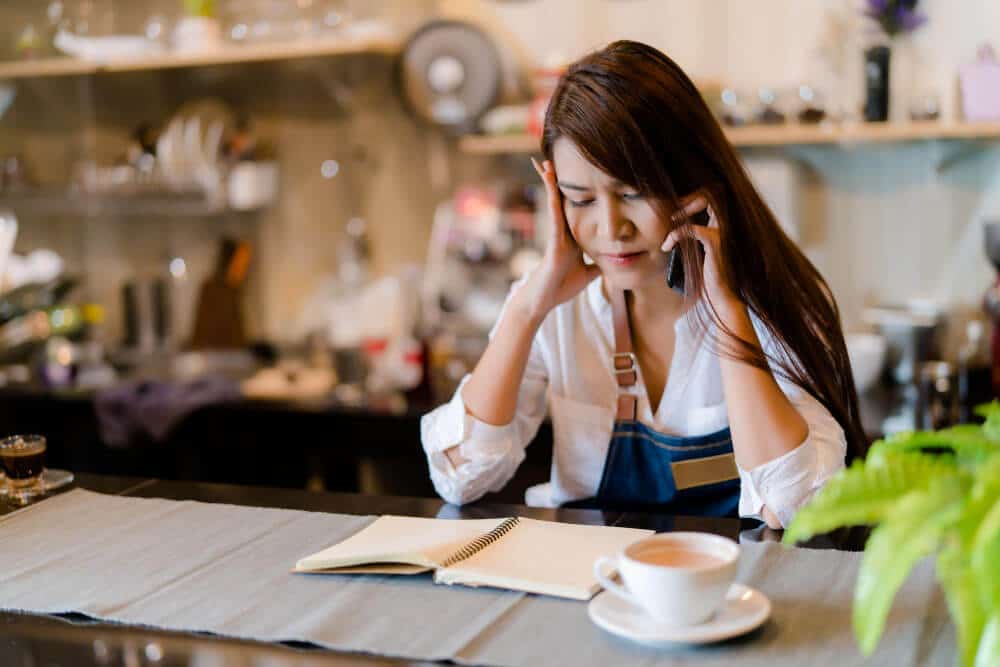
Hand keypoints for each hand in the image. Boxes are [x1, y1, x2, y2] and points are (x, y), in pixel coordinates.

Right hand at [513, 158, 600, 325]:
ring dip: (550, 183)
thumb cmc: (561, 287)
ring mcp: (556, 235)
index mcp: (571, 236)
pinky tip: (550, 184)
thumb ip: (599, 263)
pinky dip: (553, 199)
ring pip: (554, 203)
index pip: (576, 207)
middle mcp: (562, 231)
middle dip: (558, 180)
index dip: (576, 190)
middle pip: (561, 200)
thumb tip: (616, 259)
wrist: (544, 301)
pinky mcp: (554, 243)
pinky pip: (554, 216)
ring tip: (547, 162)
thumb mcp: (589, 273)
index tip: (578, 172)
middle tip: (554, 156)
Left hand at [660, 191, 740, 313]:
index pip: (710, 199)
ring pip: (705, 202)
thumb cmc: (708, 277)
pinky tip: (666, 246)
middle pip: (711, 193)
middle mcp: (725, 225)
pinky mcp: (714, 242)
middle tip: (672, 211)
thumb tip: (671, 227)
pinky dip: (674, 235)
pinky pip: (690, 229)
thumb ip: (690, 238)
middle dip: (689, 197)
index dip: (692, 198)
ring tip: (670, 221)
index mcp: (721, 226)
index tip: (675, 211)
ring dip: (684, 209)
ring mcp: (722, 231)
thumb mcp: (695, 252)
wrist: (721, 296)